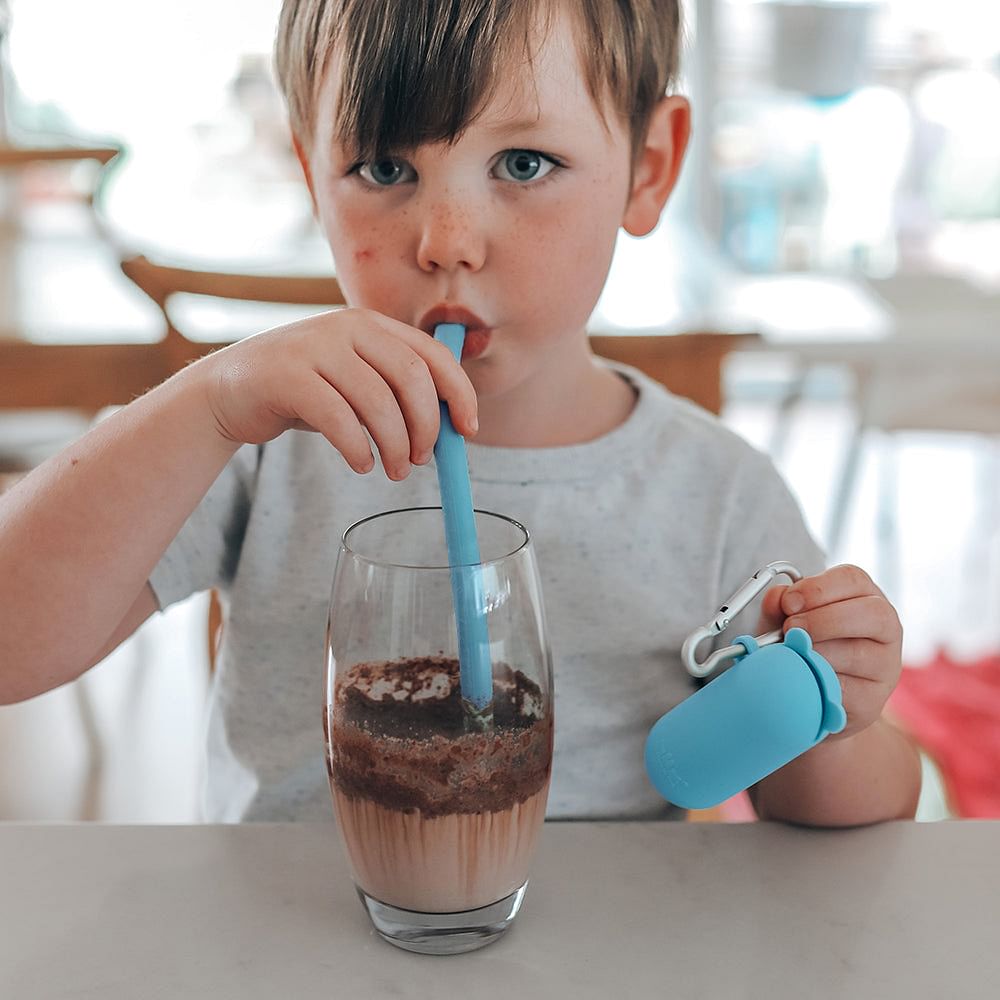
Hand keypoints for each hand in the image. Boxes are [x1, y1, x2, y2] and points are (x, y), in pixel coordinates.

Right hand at [199, 308, 477, 480]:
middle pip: (411, 378)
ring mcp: (314, 347)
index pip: (432, 354)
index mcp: (371, 325)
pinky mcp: (286, 375)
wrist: (229, 391)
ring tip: (394, 471)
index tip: (468, 431)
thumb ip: (395, 391)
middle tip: (422, 460)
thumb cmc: (304, 392)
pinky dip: (357, 448)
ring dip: (395, 445)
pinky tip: (362, 464)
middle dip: (426, 426)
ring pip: (377, 401)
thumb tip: (448, 430)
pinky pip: (338, 418)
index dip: (459, 393)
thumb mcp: (354, 381)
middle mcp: (346, 326)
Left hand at [758, 564, 901, 738]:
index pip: (853, 580)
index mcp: (863, 596)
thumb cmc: (802, 645)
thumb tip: (776, 597)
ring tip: (792, 653)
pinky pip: (848, 690)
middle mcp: (885, 627)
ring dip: (818, 652)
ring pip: (860, 654)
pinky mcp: (874, 699)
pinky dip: (819, 682)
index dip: (819, 588)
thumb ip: (780, 605)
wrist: (810, 695)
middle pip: (872, 613)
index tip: (789, 602)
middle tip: (790, 628)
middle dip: (824, 619)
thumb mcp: (787, 619)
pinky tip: (802, 677)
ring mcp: (885, 664)